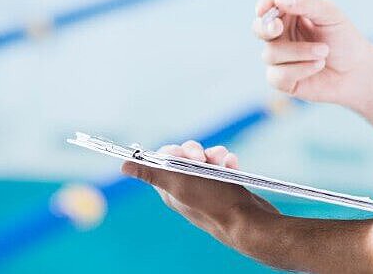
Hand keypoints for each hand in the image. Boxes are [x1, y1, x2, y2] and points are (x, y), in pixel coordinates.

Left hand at [122, 140, 278, 242]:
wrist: (249, 222)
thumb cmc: (214, 203)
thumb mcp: (179, 185)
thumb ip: (152, 173)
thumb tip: (124, 166)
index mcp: (171, 190)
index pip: (162, 161)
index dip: (173, 152)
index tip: (185, 154)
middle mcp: (186, 190)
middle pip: (185, 158)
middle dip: (197, 151)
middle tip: (204, 158)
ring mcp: (207, 189)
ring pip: (206, 161)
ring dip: (215, 154)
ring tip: (224, 158)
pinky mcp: (225, 188)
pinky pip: (223, 167)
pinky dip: (227, 162)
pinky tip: (233, 164)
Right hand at [252, 0, 372, 134]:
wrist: (357, 71)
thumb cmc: (344, 39)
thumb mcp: (330, 15)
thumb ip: (307, 3)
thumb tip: (280, 0)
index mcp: (290, 15)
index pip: (268, 5)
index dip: (264, 5)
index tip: (265, 8)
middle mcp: (281, 35)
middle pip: (258, 28)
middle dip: (265, 28)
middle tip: (278, 27)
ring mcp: (279, 58)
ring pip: (270, 53)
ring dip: (300, 52)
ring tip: (324, 52)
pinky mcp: (282, 80)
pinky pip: (277, 75)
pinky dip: (300, 69)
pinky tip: (318, 66)